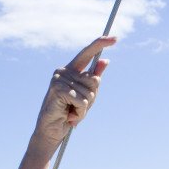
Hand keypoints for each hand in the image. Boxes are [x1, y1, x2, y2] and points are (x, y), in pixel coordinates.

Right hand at [29, 35, 115, 154]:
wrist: (52, 130)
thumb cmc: (69, 112)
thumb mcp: (86, 96)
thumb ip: (94, 80)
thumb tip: (106, 61)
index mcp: (71, 70)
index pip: (88, 53)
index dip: (101, 44)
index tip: (115, 38)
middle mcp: (64, 71)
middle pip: (94, 81)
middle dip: (91, 99)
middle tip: (77, 108)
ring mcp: (59, 79)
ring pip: (89, 93)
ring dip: (84, 109)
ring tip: (72, 112)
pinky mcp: (58, 89)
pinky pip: (82, 101)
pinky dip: (79, 112)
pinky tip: (69, 116)